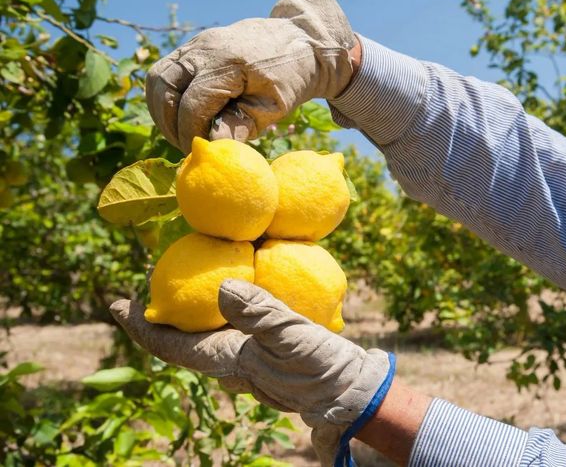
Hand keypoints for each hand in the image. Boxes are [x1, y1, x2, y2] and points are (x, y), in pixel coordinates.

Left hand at [109, 279, 392, 465]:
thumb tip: (222, 288)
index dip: (139, 324)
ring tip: (182, 278)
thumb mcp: (291, 336)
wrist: (347, 388)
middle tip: (147, 277)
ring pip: (202, 332)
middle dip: (158, 311)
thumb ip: (258, 313)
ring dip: (186, 308)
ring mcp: (244, 356)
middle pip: (179, 338)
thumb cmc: (319, 366)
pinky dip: (216, 307)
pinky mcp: (263, 350)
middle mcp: (227, 360)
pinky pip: (227, 327)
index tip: (117, 302)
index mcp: (224, 359)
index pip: (168, 344)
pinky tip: (230, 288)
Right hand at [145, 0, 356, 152]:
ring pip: (157, 77)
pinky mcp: (193, 46)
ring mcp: (196, 43)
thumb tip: (211, 147)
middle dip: (168, 122)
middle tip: (184, 145)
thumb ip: (241, 126)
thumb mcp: (273, 107)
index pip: (192, 103)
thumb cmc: (289, 78)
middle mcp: (205, 48)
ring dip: (162, 109)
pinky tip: (184, 115)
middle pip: (163, 86)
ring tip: (180, 132)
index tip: (199, 151)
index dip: (190, 132)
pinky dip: (168, 96)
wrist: (299, 40)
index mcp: (228, 63)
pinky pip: (166, 71)